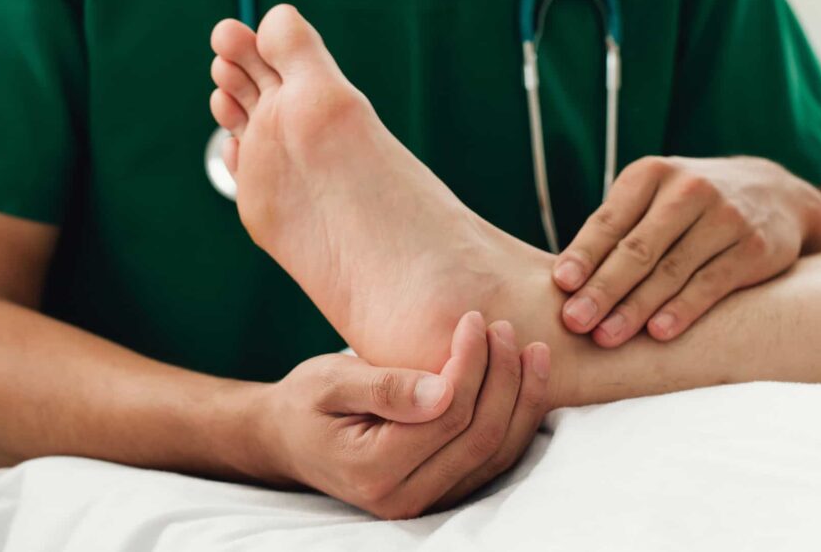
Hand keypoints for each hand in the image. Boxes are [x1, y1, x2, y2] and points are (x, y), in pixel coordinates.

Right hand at [248, 311, 549, 518]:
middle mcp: (406, 496)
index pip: (448, 415)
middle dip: (503, 377)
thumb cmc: (307, 402)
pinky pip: (495, 460)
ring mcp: (428, 500)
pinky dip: (518, 419)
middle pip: (481, 437)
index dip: (471, 364)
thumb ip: (385, 388)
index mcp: (374, 469)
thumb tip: (443, 389)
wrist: (288, 439)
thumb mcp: (331, 384)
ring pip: (498, 454)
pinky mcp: (445, 490)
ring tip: (533, 350)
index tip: (473, 319)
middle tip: (505, 328)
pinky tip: (527, 380)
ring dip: (522, 399)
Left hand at [552, 156, 820, 345]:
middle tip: (575, 321)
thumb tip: (565, 282)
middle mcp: (689, 189)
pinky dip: (683, 310)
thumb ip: (616, 231)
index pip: (610, 220)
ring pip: (672, 270)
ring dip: (635, 308)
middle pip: (638, 247)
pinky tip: (658, 333)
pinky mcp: (755, 247)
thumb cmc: (688, 206)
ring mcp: (725, 217)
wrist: (774, 193)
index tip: (561, 284)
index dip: (584, 253)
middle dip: (603, 288)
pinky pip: (711, 283)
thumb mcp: (652, 199)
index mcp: (651, 174)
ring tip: (606, 336)